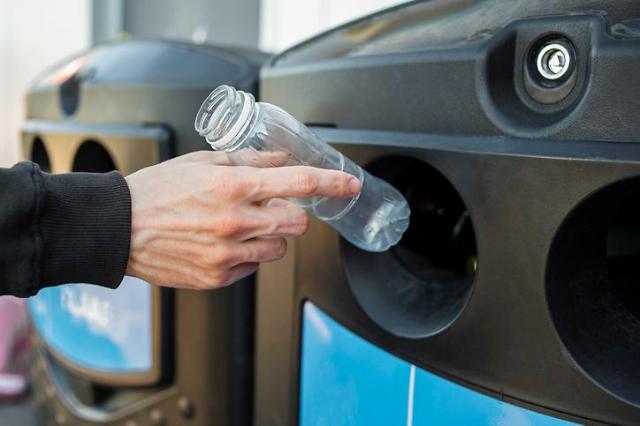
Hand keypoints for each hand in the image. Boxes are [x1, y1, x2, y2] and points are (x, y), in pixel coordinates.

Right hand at [125, 151, 360, 289]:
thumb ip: (247, 161)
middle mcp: (235, 222)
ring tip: (239, 226)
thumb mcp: (202, 163)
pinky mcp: (217, 277)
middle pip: (297, 223)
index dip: (331, 184)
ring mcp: (227, 254)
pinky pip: (253, 266)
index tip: (349, 185)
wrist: (119, 228)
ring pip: (278, 248)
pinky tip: (222, 243)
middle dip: (292, 214)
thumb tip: (279, 159)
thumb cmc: (155, 191)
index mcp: (233, 187)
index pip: (299, 184)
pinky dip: (247, 255)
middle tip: (272, 208)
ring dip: (270, 236)